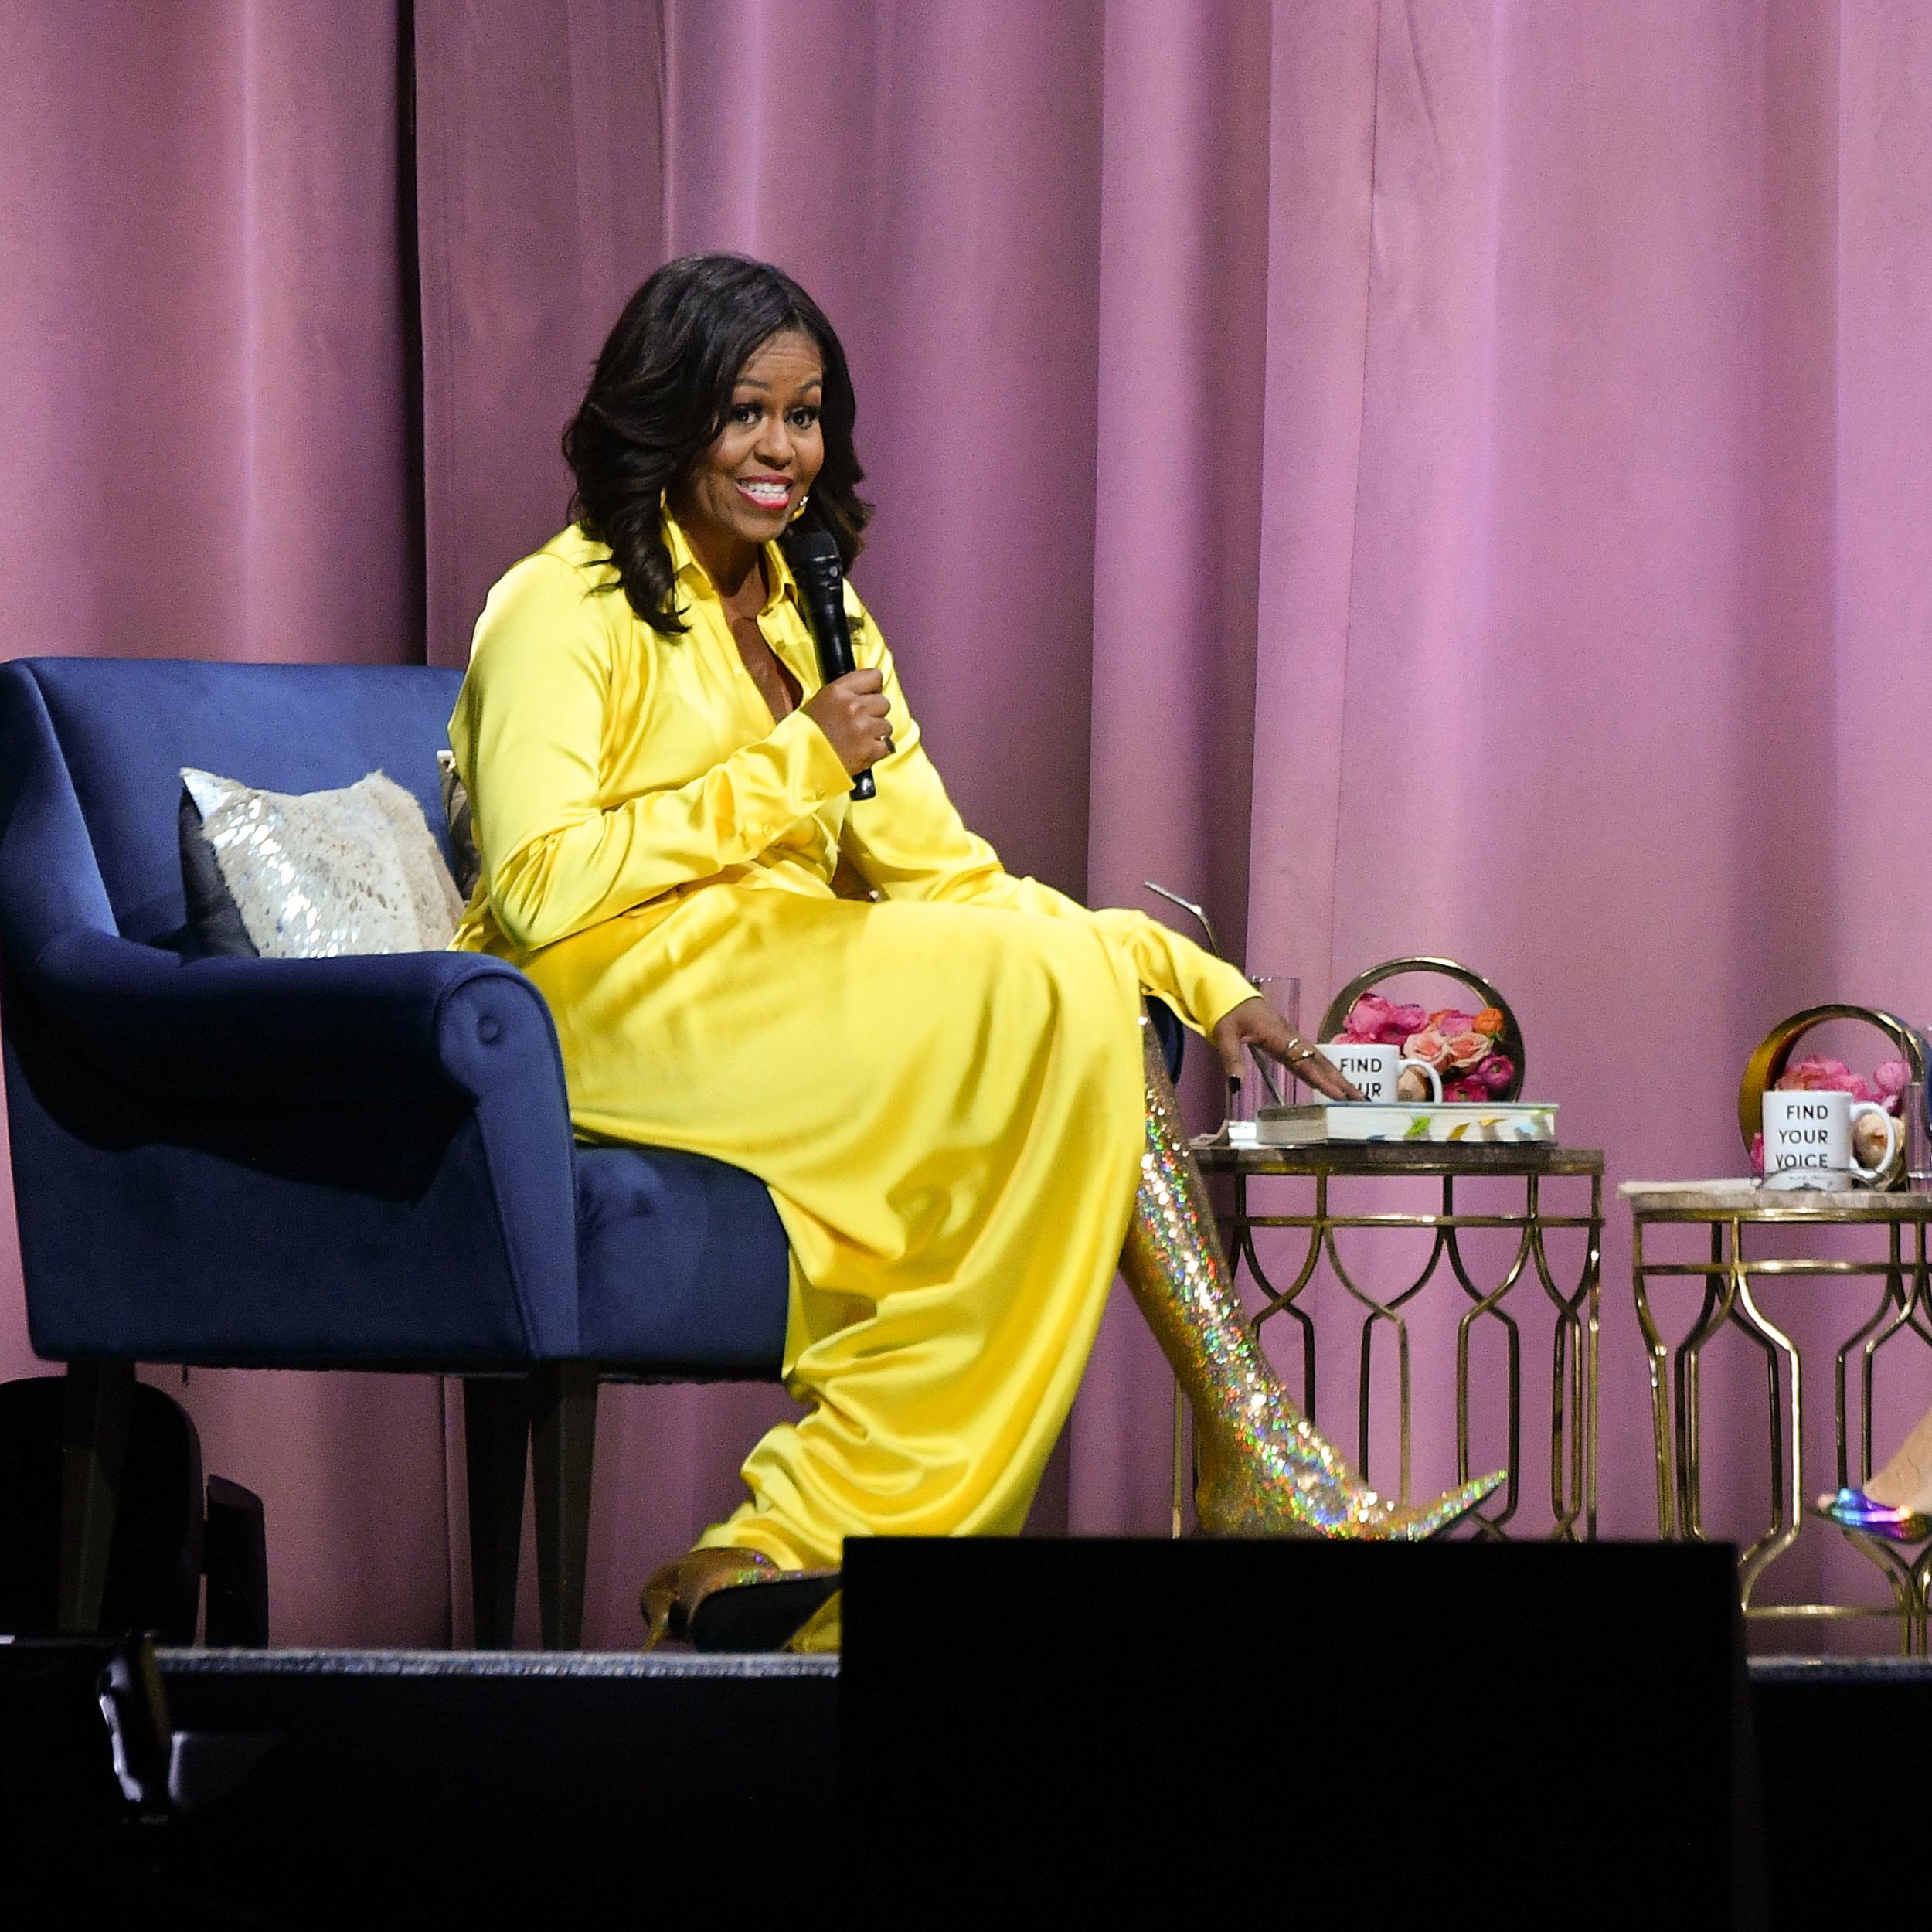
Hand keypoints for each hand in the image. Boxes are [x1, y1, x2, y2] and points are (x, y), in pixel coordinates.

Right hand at [804, 668, 893, 775]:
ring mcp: (863, 729)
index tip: (869, 695)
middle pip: (884, 702)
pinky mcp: (869, 751)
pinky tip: (863, 751)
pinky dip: (877, 751)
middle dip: (876, 712)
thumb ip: (845, 694)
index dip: (874, 688)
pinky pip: (886, 746)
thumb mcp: (820, 702)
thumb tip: (868, 692)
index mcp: (839, 691)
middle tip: (862, 722)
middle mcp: (854, 706)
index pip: (874, 677)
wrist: (797, 763)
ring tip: (860, 739)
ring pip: (887, 726)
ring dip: (877, 733)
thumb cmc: (804, 734)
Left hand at [1211, 996, 1365, 1103]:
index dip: (1320, 1079)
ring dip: (1339, 1077)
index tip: (1337, 1095)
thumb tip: (1236, 1085)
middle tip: (1360, 1099)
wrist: (1229, 992)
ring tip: (1356, 1096)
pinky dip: (1328, 1070)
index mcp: (1277, 1036)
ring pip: (1320, 1060)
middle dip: (1341, 1081)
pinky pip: (1313, 1057)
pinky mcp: (1292, 1040)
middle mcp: (1291, 1037)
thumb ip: (1230, 1058)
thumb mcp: (1223, 1034)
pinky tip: (1336, 1082)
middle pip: (1320, 1062)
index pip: (1302, 1061)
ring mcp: (1294, 1038)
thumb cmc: (1227, 1012)